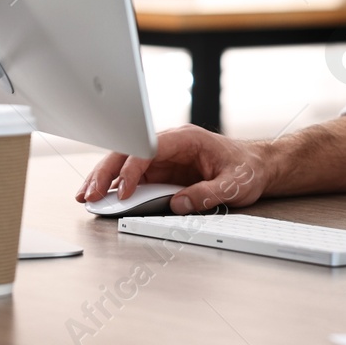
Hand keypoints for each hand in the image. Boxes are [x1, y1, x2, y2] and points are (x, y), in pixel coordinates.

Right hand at [76, 124, 268, 214]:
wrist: (259, 166)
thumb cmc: (248, 169)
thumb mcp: (234, 184)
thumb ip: (207, 194)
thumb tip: (178, 205)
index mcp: (186, 139)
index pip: (149, 149)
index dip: (132, 169)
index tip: (123, 192)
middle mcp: (170, 146)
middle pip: (129, 153)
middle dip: (106, 172)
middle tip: (90, 194)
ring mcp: (165, 158)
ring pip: (126, 164)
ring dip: (105, 179)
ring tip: (86, 197)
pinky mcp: (163, 172)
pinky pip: (135, 177)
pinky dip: (117, 187)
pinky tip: (103, 198)